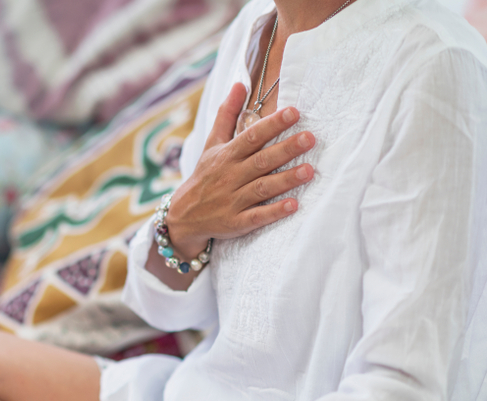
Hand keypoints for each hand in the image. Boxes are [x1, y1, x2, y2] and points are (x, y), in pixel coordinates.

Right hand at [163, 83, 315, 258]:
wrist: (183, 216)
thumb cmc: (205, 176)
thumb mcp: (212, 145)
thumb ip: (227, 115)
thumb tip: (239, 84)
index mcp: (226, 156)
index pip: (251, 137)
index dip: (272, 124)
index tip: (294, 112)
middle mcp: (230, 176)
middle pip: (261, 161)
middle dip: (285, 149)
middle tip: (310, 138)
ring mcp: (232, 201)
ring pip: (261, 188)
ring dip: (285, 180)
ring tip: (310, 170)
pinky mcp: (236, 223)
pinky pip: (256, 217)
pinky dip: (273, 212)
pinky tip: (293, 206)